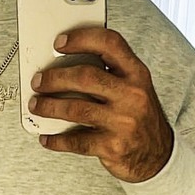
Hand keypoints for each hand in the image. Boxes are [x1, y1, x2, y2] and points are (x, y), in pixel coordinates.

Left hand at [29, 27, 173, 182]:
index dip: (82, 38)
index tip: (59, 42)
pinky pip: (76, 141)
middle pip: (85, 77)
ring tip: (36, 105)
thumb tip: (62, 65)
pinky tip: (46, 138)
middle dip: (54, 78)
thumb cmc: (138, 117)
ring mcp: (123, 122)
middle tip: (38, 81)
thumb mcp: (133, 89)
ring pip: (76, 108)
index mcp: (137, 74)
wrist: (158, 156)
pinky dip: (56, 140)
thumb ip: (108, 74)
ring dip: (49, 106)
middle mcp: (132, 95)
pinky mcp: (113, 146)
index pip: (110, 44)